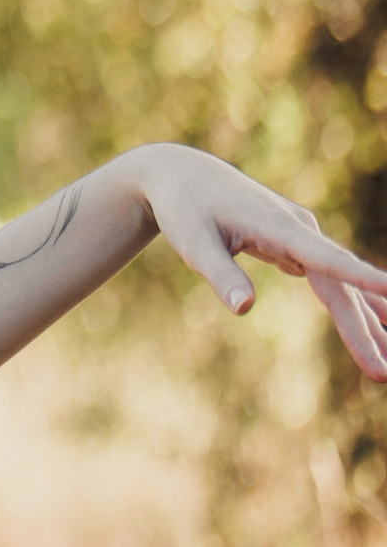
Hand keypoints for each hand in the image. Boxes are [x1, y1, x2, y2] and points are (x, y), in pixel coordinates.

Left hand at [115, 142, 386, 380]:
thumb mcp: (192, 242)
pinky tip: (376, 325)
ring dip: (367, 320)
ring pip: (340, 283)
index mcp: (278, 226)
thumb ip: (220, 274)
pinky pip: (330, 277)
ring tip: (384, 363)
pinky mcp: (295, 241)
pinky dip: (352, 303)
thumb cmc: (183, 208)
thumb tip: (245, 309)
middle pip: (338, 285)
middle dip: (362, 329)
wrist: (180, 173)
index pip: (327, 259)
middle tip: (380, 374)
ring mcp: (301, 233)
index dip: (362, 278)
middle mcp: (299, 228)